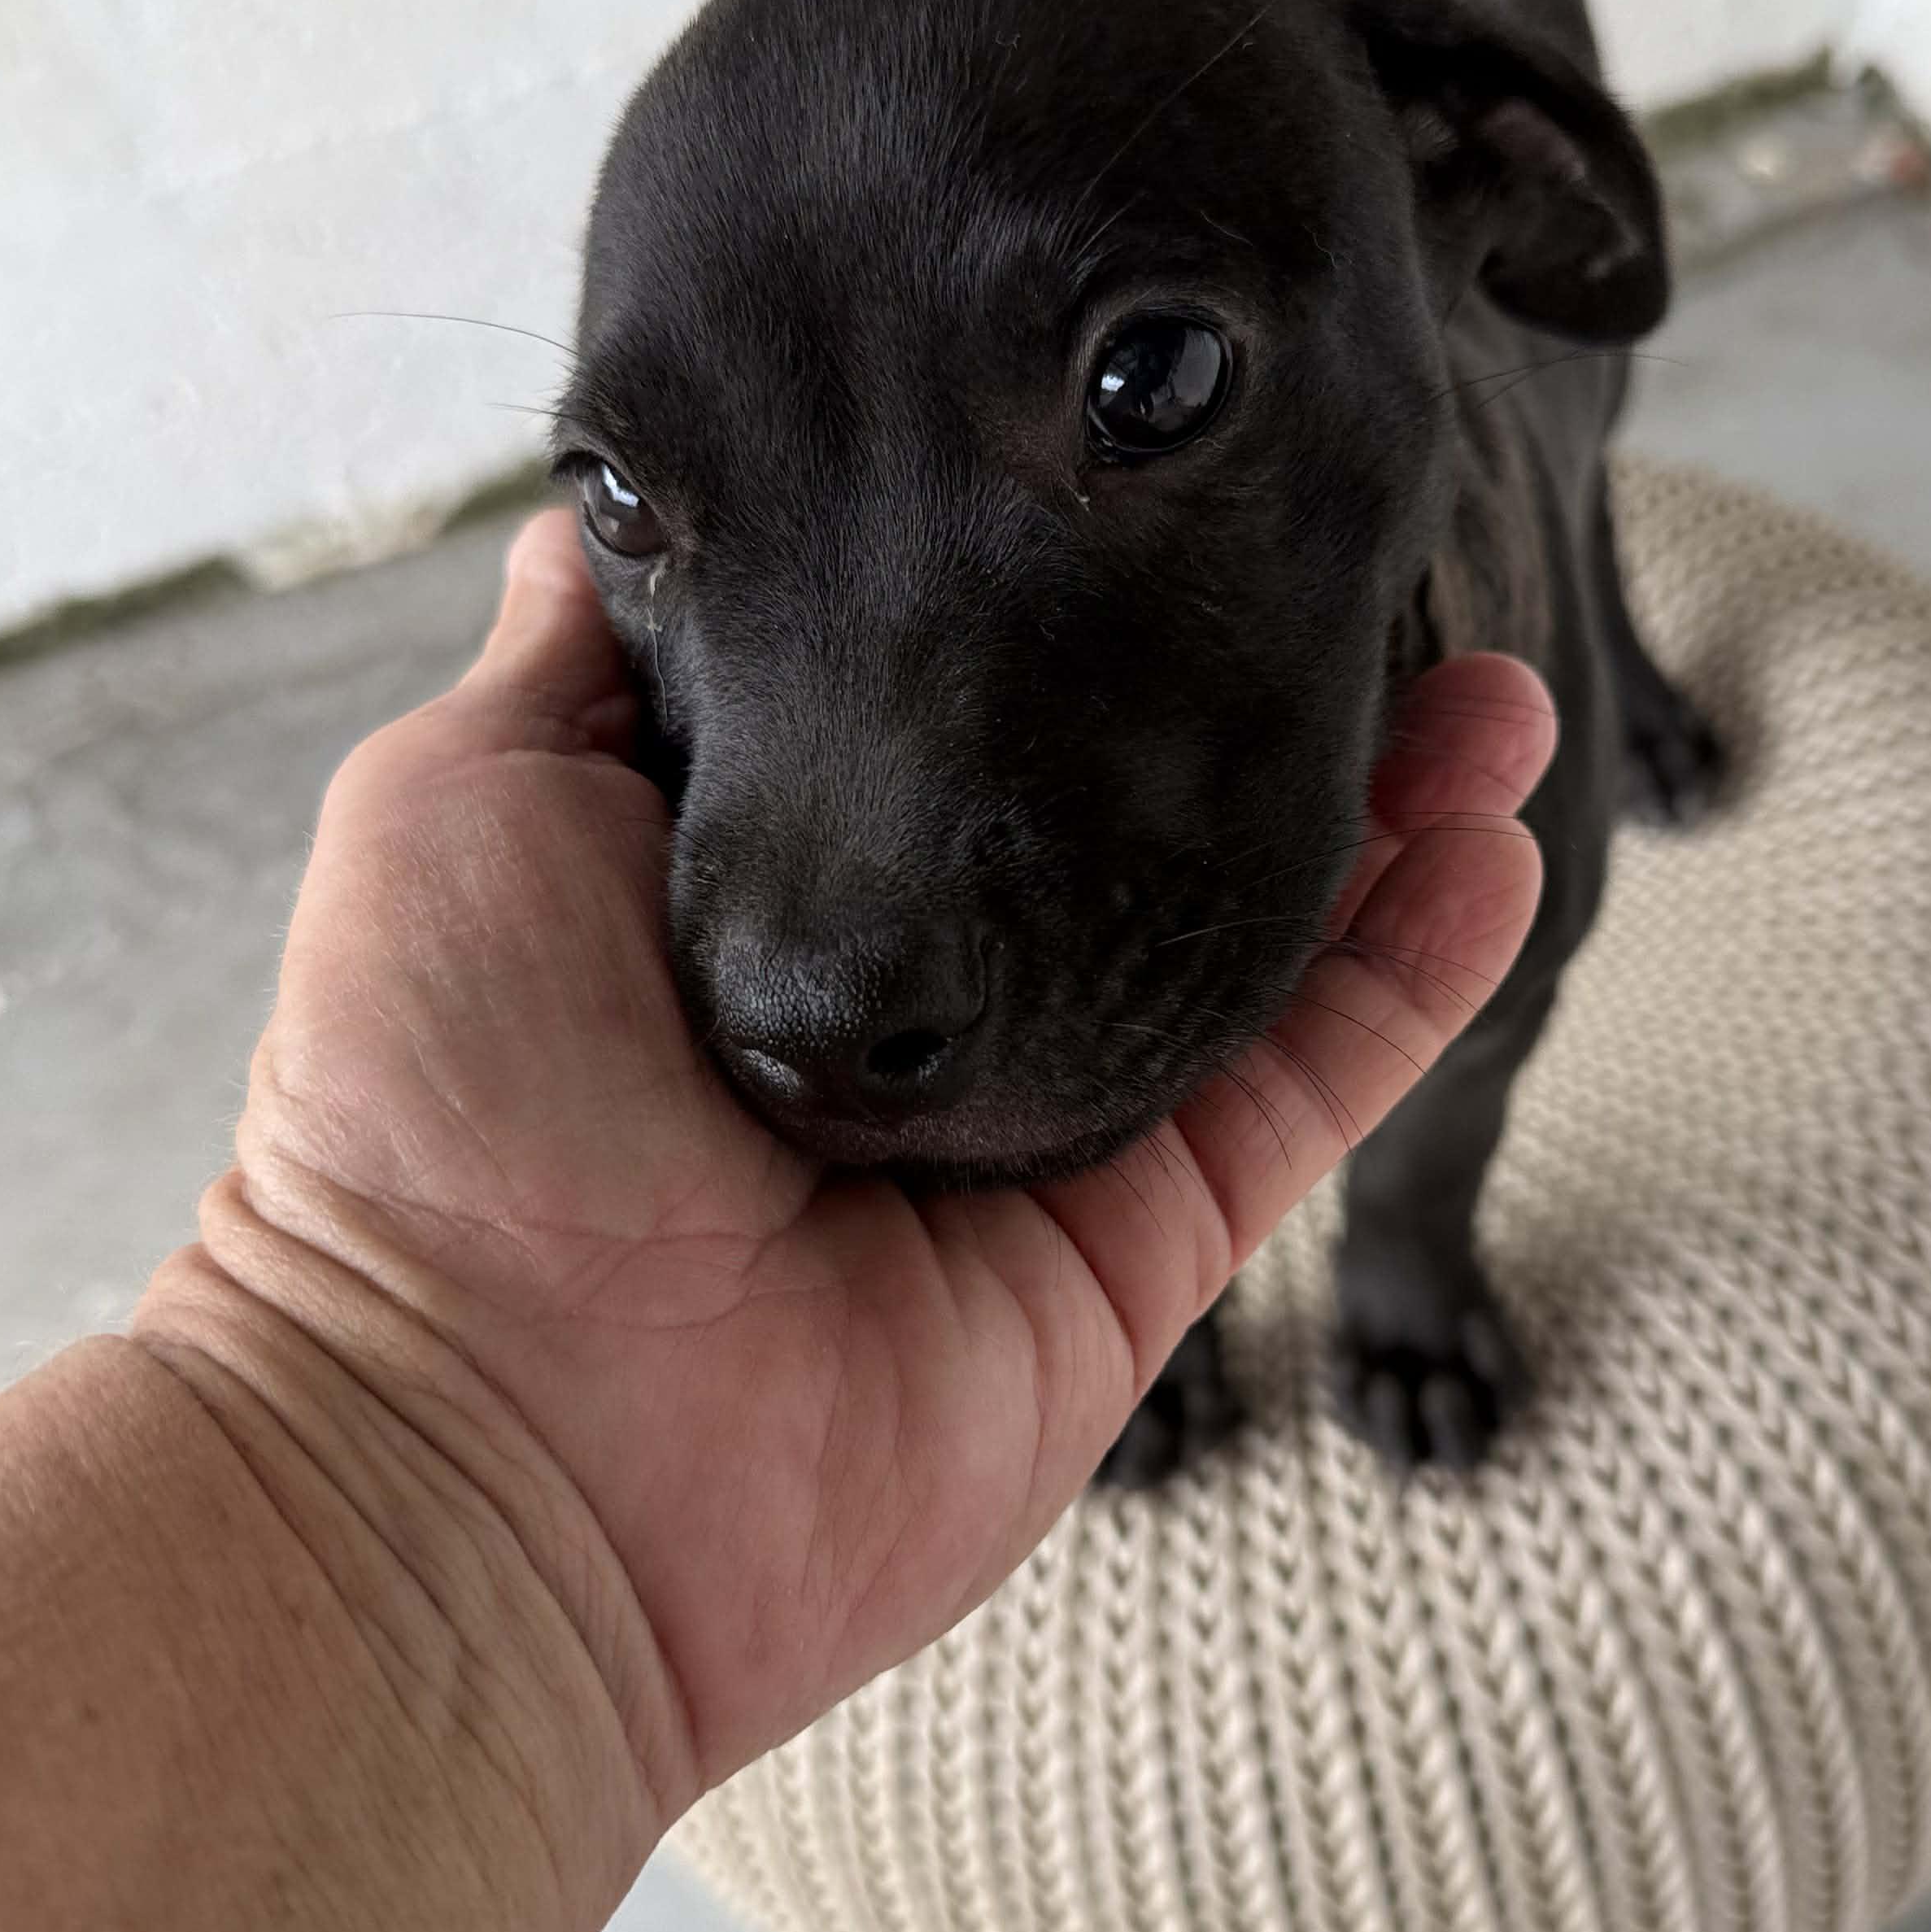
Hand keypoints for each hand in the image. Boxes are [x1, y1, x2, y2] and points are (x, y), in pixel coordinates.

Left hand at [142, 514, 1551, 1802]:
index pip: (959, 715)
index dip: (1058, 607)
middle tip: (1356, 563)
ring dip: (1386, 806)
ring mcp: (1035, 1133)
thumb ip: (580, 656)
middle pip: (1126, 819)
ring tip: (1496, 667)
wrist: (489, 1440)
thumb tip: (626, 509)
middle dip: (1246, 693)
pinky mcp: (1133, 1252)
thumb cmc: (431, 1115)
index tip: (1158, 491)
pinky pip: (1305, 1089)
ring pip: (1249, 940)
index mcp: (765, 897)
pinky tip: (1499, 837)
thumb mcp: (460, 799)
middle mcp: (914, 1005)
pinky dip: (1415, 968)